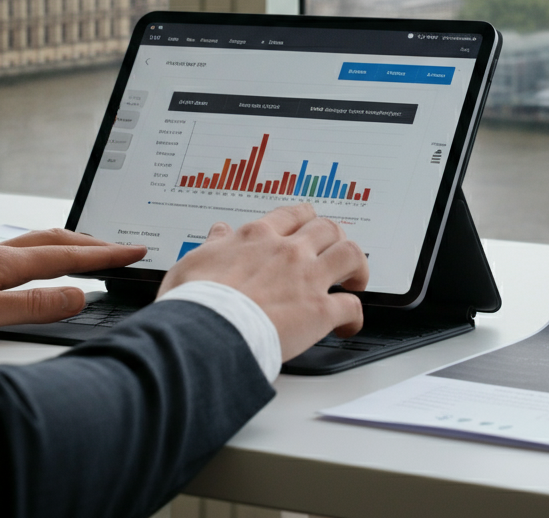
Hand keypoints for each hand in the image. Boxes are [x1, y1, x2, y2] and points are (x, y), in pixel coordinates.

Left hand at [0, 228, 147, 341]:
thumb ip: (32, 306)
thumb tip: (77, 296)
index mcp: (6, 264)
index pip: (68, 257)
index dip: (104, 256)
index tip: (133, 252)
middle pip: (57, 240)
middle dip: (94, 242)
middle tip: (121, 247)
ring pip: (39, 242)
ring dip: (70, 244)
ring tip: (89, 250)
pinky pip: (21, 250)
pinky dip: (45, 252)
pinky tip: (37, 264)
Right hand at [158, 204, 368, 360]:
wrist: (203, 333)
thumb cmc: (194, 303)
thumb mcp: (192, 262)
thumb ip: (213, 245)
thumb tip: (218, 231)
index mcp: (256, 237)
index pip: (292, 215)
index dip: (306, 220)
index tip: (308, 229)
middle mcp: (287, 251)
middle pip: (327, 228)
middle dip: (336, 239)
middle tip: (333, 255)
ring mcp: (306, 278)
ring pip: (350, 254)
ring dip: (356, 267)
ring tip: (353, 282)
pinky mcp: (319, 311)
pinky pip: (351, 307)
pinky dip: (354, 316)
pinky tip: (346, 326)